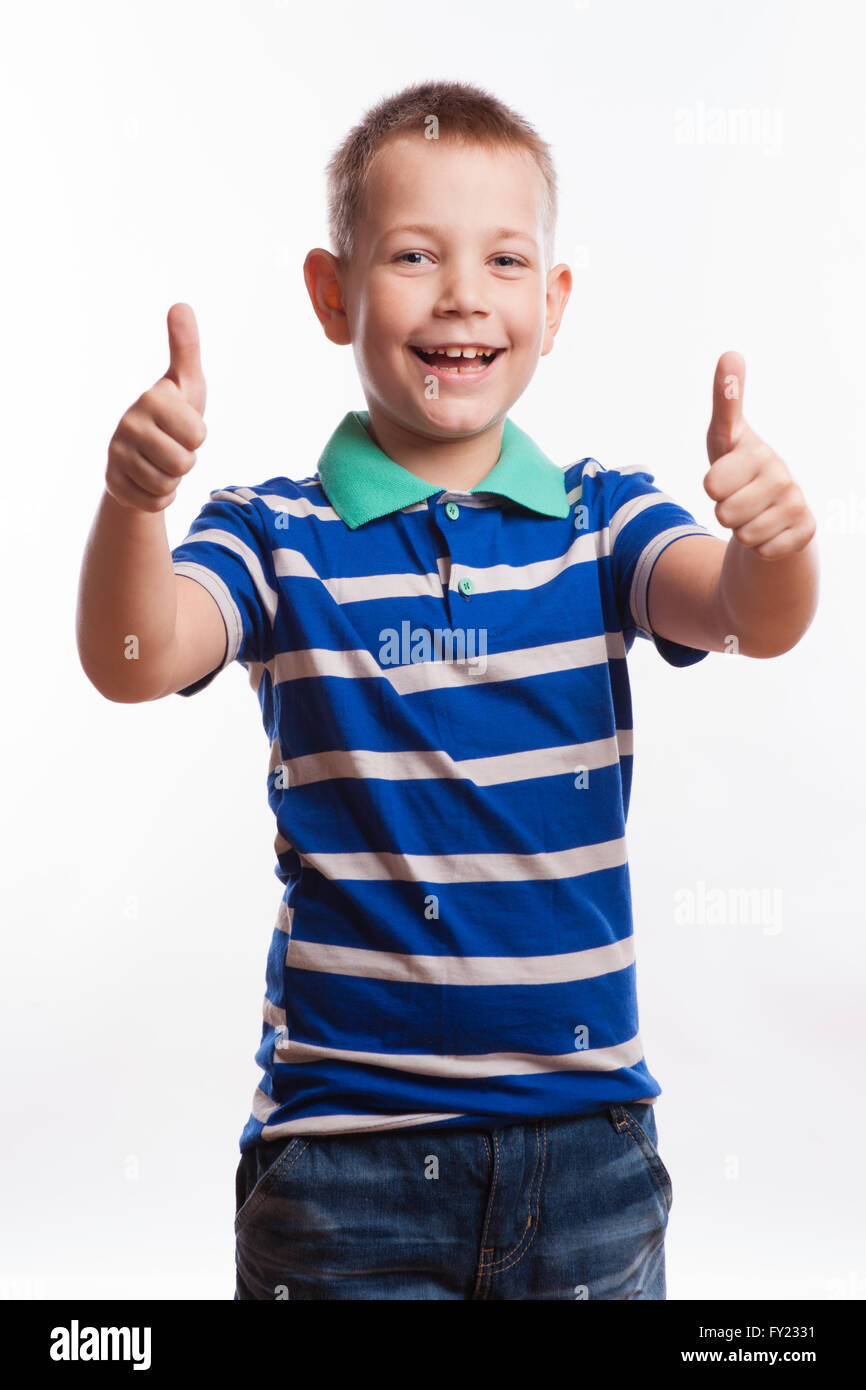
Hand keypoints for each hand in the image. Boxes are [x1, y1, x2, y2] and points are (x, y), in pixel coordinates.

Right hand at [105, 303, 207, 512]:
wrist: (141, 452)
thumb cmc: (173, 413)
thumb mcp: (185, 382)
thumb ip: (186, 347)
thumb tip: (181, 305)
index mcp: (152, 399)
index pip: (198, 436)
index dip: (197, 436)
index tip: (182, 425)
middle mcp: (128, 424)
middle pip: (184, 463)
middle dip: (186, 460)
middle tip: (173, 446)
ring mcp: (117, 455)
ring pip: (168, 484)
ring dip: (172, 478)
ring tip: (160, 460)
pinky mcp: (113, 483)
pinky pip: (155, 502)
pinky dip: (159, 496)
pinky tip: (148, 478)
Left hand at [703, 351, 814, 559]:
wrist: (772, 510)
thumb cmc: (739, 470)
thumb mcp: (725, 439)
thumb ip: (725, 401)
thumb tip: (730, 353)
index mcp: (758, 453)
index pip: (712, 482)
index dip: (714, 485)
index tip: (728, 474)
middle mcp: (782, 475)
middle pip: (723, 512)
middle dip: (724, 511)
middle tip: (738, 499)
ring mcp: (796, 504)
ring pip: (742, 535)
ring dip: (741, 530)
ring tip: (752, 513)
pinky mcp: (805, 531)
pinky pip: (762, 551)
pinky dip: (759, 547)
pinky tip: (768, 530)